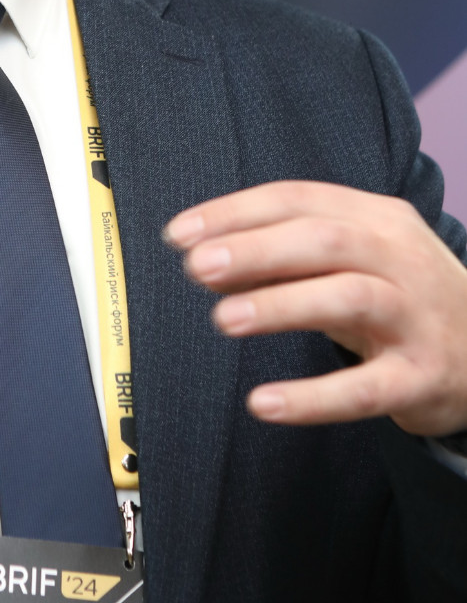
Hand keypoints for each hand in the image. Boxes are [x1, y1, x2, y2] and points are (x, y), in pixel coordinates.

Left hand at [164, 181, 466, 435]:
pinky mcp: (424, 377)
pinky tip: (264, 403)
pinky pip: (367, 389)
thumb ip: (286, 256)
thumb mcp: (353, 260)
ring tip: (223, 319)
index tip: (178, 234)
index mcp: (376, 217)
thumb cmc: (400, 297)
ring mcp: (417, 317)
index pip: (298, 199)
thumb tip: (205, 257)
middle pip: (324, 240)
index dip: (234, 213)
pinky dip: (314, 398)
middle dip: (255, 249)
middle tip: (196, 267)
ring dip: (281, 305)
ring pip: (349, 298)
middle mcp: (401, 258)